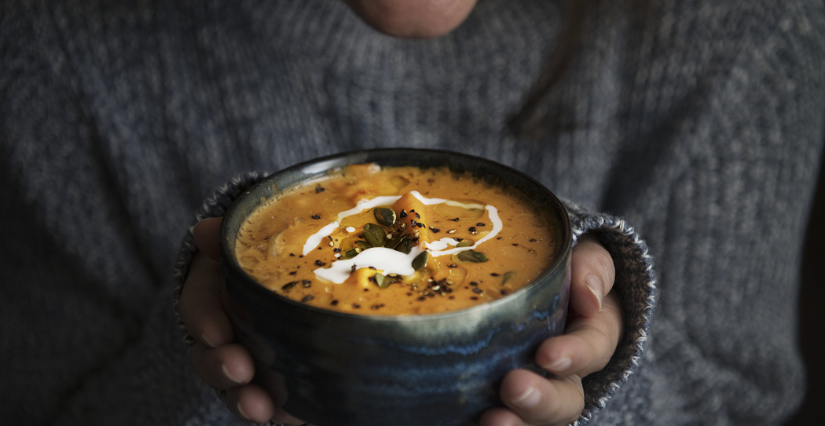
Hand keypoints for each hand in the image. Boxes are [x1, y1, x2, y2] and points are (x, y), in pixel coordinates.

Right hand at [178, 217, 302, 424]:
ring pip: (237, 389)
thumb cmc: (266, 256)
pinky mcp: (277, 383)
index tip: (216, 332)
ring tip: (262, 408)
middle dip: (221, 368)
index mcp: (214, 297)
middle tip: (240, 372)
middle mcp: (224, 337)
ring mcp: (249, 363)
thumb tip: (206, 230)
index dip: (205, 321)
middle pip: (211, 358)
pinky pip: (275, 404)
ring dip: (245, 401)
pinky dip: (283, 413)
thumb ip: (226, 237)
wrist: (295, 275)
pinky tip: (295, 418)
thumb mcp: (246, 241)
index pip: (198, 308)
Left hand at [479, 234, 622, 425]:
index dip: (574, 355)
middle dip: (542, 400)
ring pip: (531, 418)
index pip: (592, 350)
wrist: (526, 278)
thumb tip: (588, 299)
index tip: (547, 354)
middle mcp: (564, 374)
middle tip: (514, 387)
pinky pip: (490, 417)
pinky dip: (476, 424)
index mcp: (592, 337)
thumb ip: (592, 269)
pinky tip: (460, 421)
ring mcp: (531, 390)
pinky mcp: (494, 399)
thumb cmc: (559, 266)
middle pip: (565, 400)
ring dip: (515, 423)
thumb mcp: (584, 257)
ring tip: (492, 421)